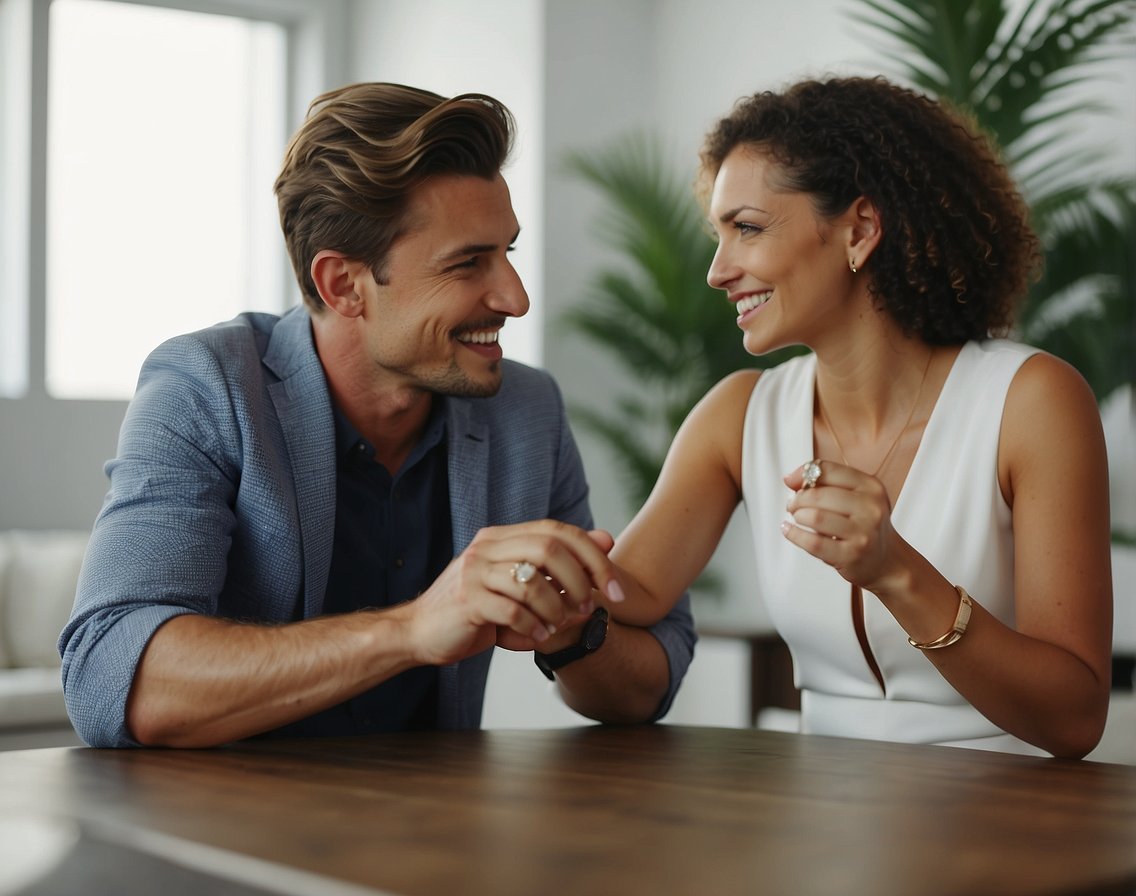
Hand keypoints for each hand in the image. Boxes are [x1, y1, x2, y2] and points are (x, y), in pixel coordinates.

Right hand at [404, 521, 622, 664]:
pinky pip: (511, 609)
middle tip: (592, 608)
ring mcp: (474, 571)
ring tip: (561, 626)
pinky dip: (533, 626)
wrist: (419, 631)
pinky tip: (539, 638)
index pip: (558, 531)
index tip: (616, 588)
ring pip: (532, 580)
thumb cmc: (476, 609)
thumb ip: (559, 563)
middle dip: (581, 580)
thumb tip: (606, 538)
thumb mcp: (521, 582)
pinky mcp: (465, 599)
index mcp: (502, 537)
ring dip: (556, 608)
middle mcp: (487, 546)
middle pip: (549, 548)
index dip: (593, 557)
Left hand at [781, 460, 904, 592]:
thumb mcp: (854, 497)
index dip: (803, 474)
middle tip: (793, 505)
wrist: (886, 560)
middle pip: (818, 495)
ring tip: (797, 518)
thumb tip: (790, 479)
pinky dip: (795, 535)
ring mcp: (863, 533)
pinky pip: (814, 542)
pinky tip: (790, 530)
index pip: (828, 470)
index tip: (792, 483)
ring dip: (798, 516)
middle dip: (798, 499)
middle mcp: (871, 508)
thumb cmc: (863, 525)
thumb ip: (825, 483)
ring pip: (815, 517)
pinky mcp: (851, 555)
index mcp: (871, 487)